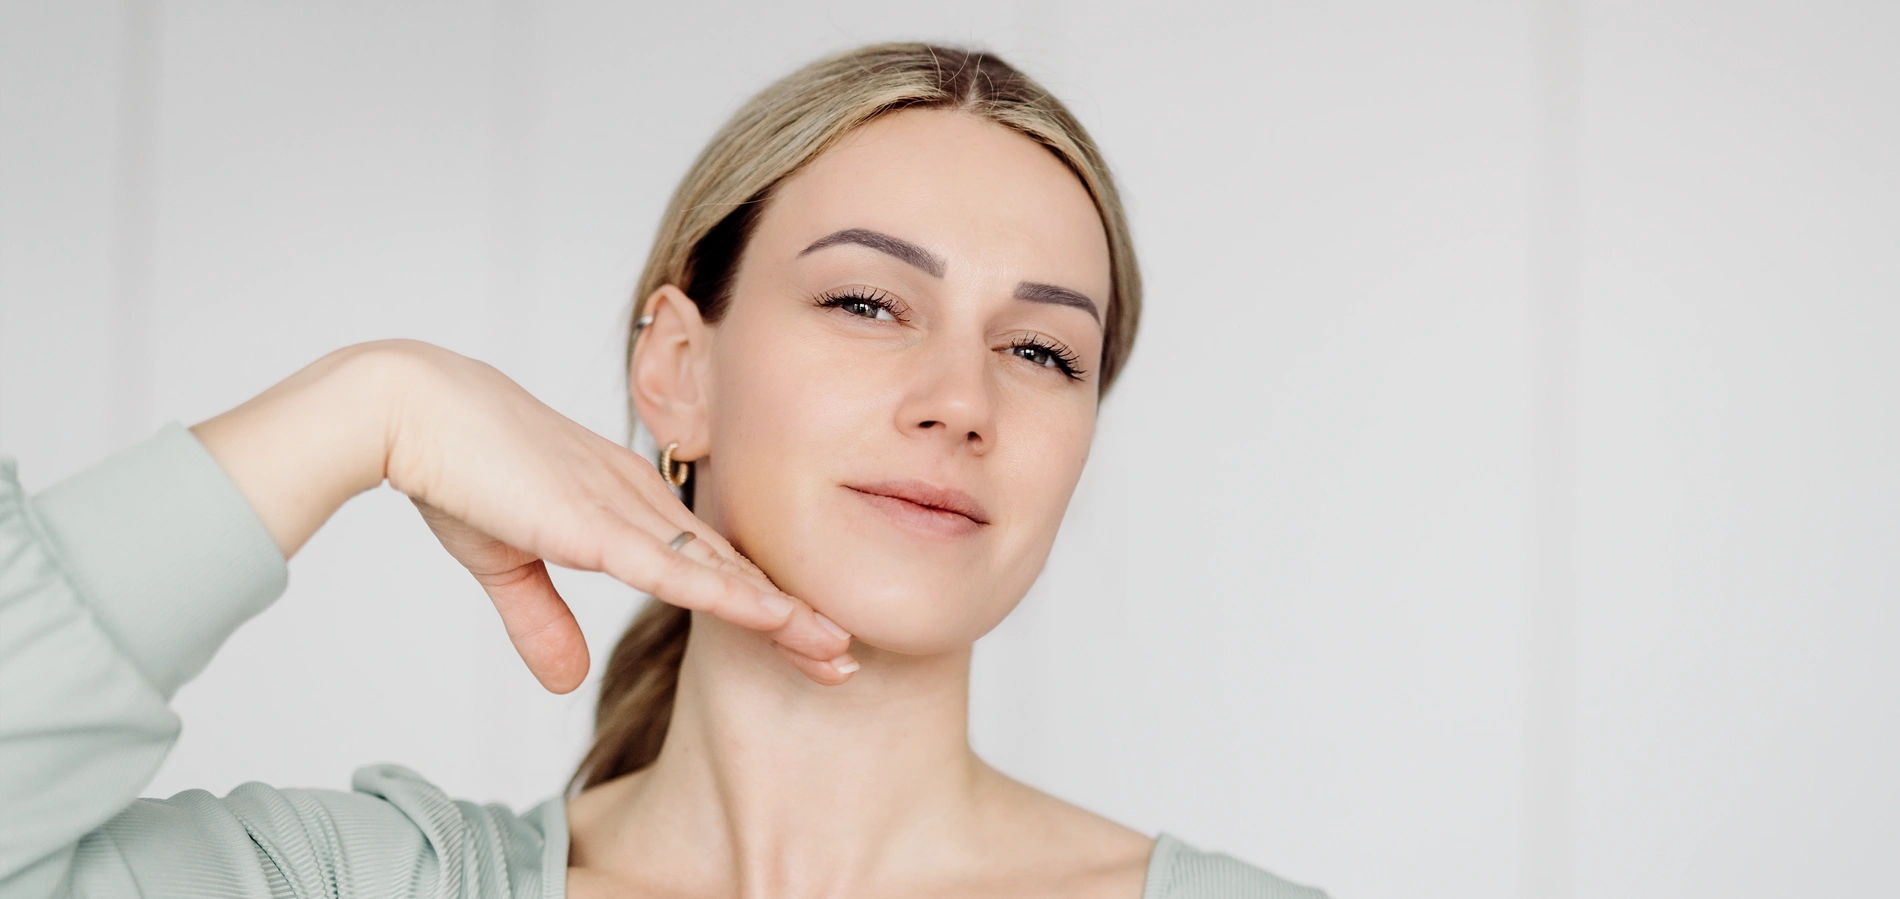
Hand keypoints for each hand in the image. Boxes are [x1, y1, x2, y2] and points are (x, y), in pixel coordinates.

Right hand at [191, 340, 855, 693]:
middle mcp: (639, 500)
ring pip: (718, 568)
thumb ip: (541, 619)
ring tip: (833, 648)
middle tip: (844, 656)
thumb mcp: (504, 559)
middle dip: (792, 616)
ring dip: (778, 612)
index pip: (708, 563)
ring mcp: (620, 506)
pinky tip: (766, 615)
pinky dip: (719, 591)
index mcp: (624, 503)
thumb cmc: (455, 468)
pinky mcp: (590, 518)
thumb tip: (566, 681)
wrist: (408, 408)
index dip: (759, 604)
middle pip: (732, 568)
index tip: (805, 641)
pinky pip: (667, 563)